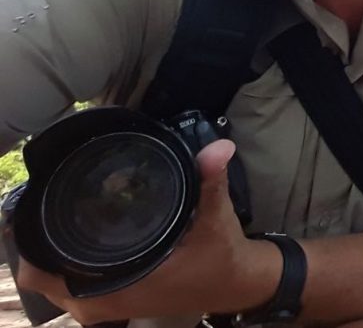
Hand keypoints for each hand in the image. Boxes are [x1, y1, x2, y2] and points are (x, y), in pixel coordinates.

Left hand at [16, 140, 280, 324]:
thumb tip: (217, 148)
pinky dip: (68, 269)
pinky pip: (73, 290)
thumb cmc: (221, 255)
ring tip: (58, 221)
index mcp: (120, 286)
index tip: (34, 213)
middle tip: (46, 209)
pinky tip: (80, 242)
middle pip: (41, 281)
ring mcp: (110, 308)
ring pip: (55, 288)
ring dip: (51, 260)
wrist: (237, 284)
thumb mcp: (215, 217)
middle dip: (38, 247)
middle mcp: (106, 303)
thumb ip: (209, 181)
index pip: (46, 275)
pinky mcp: (117, 304)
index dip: (32, 246)